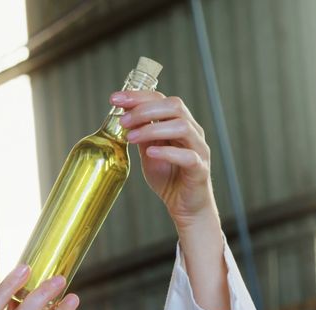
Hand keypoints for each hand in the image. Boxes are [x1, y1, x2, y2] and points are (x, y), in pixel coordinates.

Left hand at [113, 91, 217, 228]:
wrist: (185, 206)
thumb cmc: (169, 177)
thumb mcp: (149, 151)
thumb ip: (142, 134)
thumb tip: (123, 116)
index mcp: (179, 123)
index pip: (162, 99)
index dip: (139, 96)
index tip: (115, 98)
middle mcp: (192, 132)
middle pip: (174, 106)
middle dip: (145, 110)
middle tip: (123, 121)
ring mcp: (198, 149)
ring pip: (182, 127)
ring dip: (153, 129)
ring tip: (131, 137)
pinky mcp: (199, 169)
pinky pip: (188, 156)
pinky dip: (168, 152)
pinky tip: (150, 152)